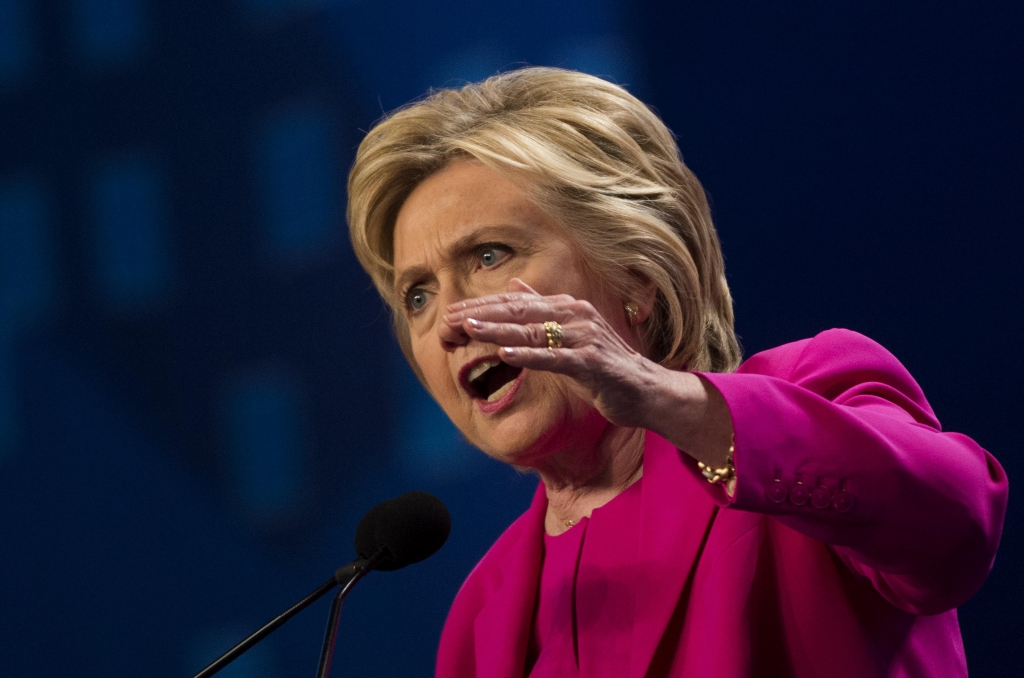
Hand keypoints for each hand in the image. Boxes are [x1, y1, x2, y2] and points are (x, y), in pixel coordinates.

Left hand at [442, 279, 665, 429]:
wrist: (645, 391)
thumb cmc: (604, 365)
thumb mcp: (570, 333)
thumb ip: (543, 309)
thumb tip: (515, 285)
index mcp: (566, 307)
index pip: (516, 303)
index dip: (482, 306)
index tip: (450, 311)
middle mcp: (575, 315)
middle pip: (520, 311)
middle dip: (482, 314)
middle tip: (449, 317)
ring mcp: (585, 338)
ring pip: (534, 332)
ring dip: (499, 329)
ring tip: (468, 328)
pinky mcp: (593, 363)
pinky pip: (556, 358)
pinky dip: (530, 355)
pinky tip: (506, 353)